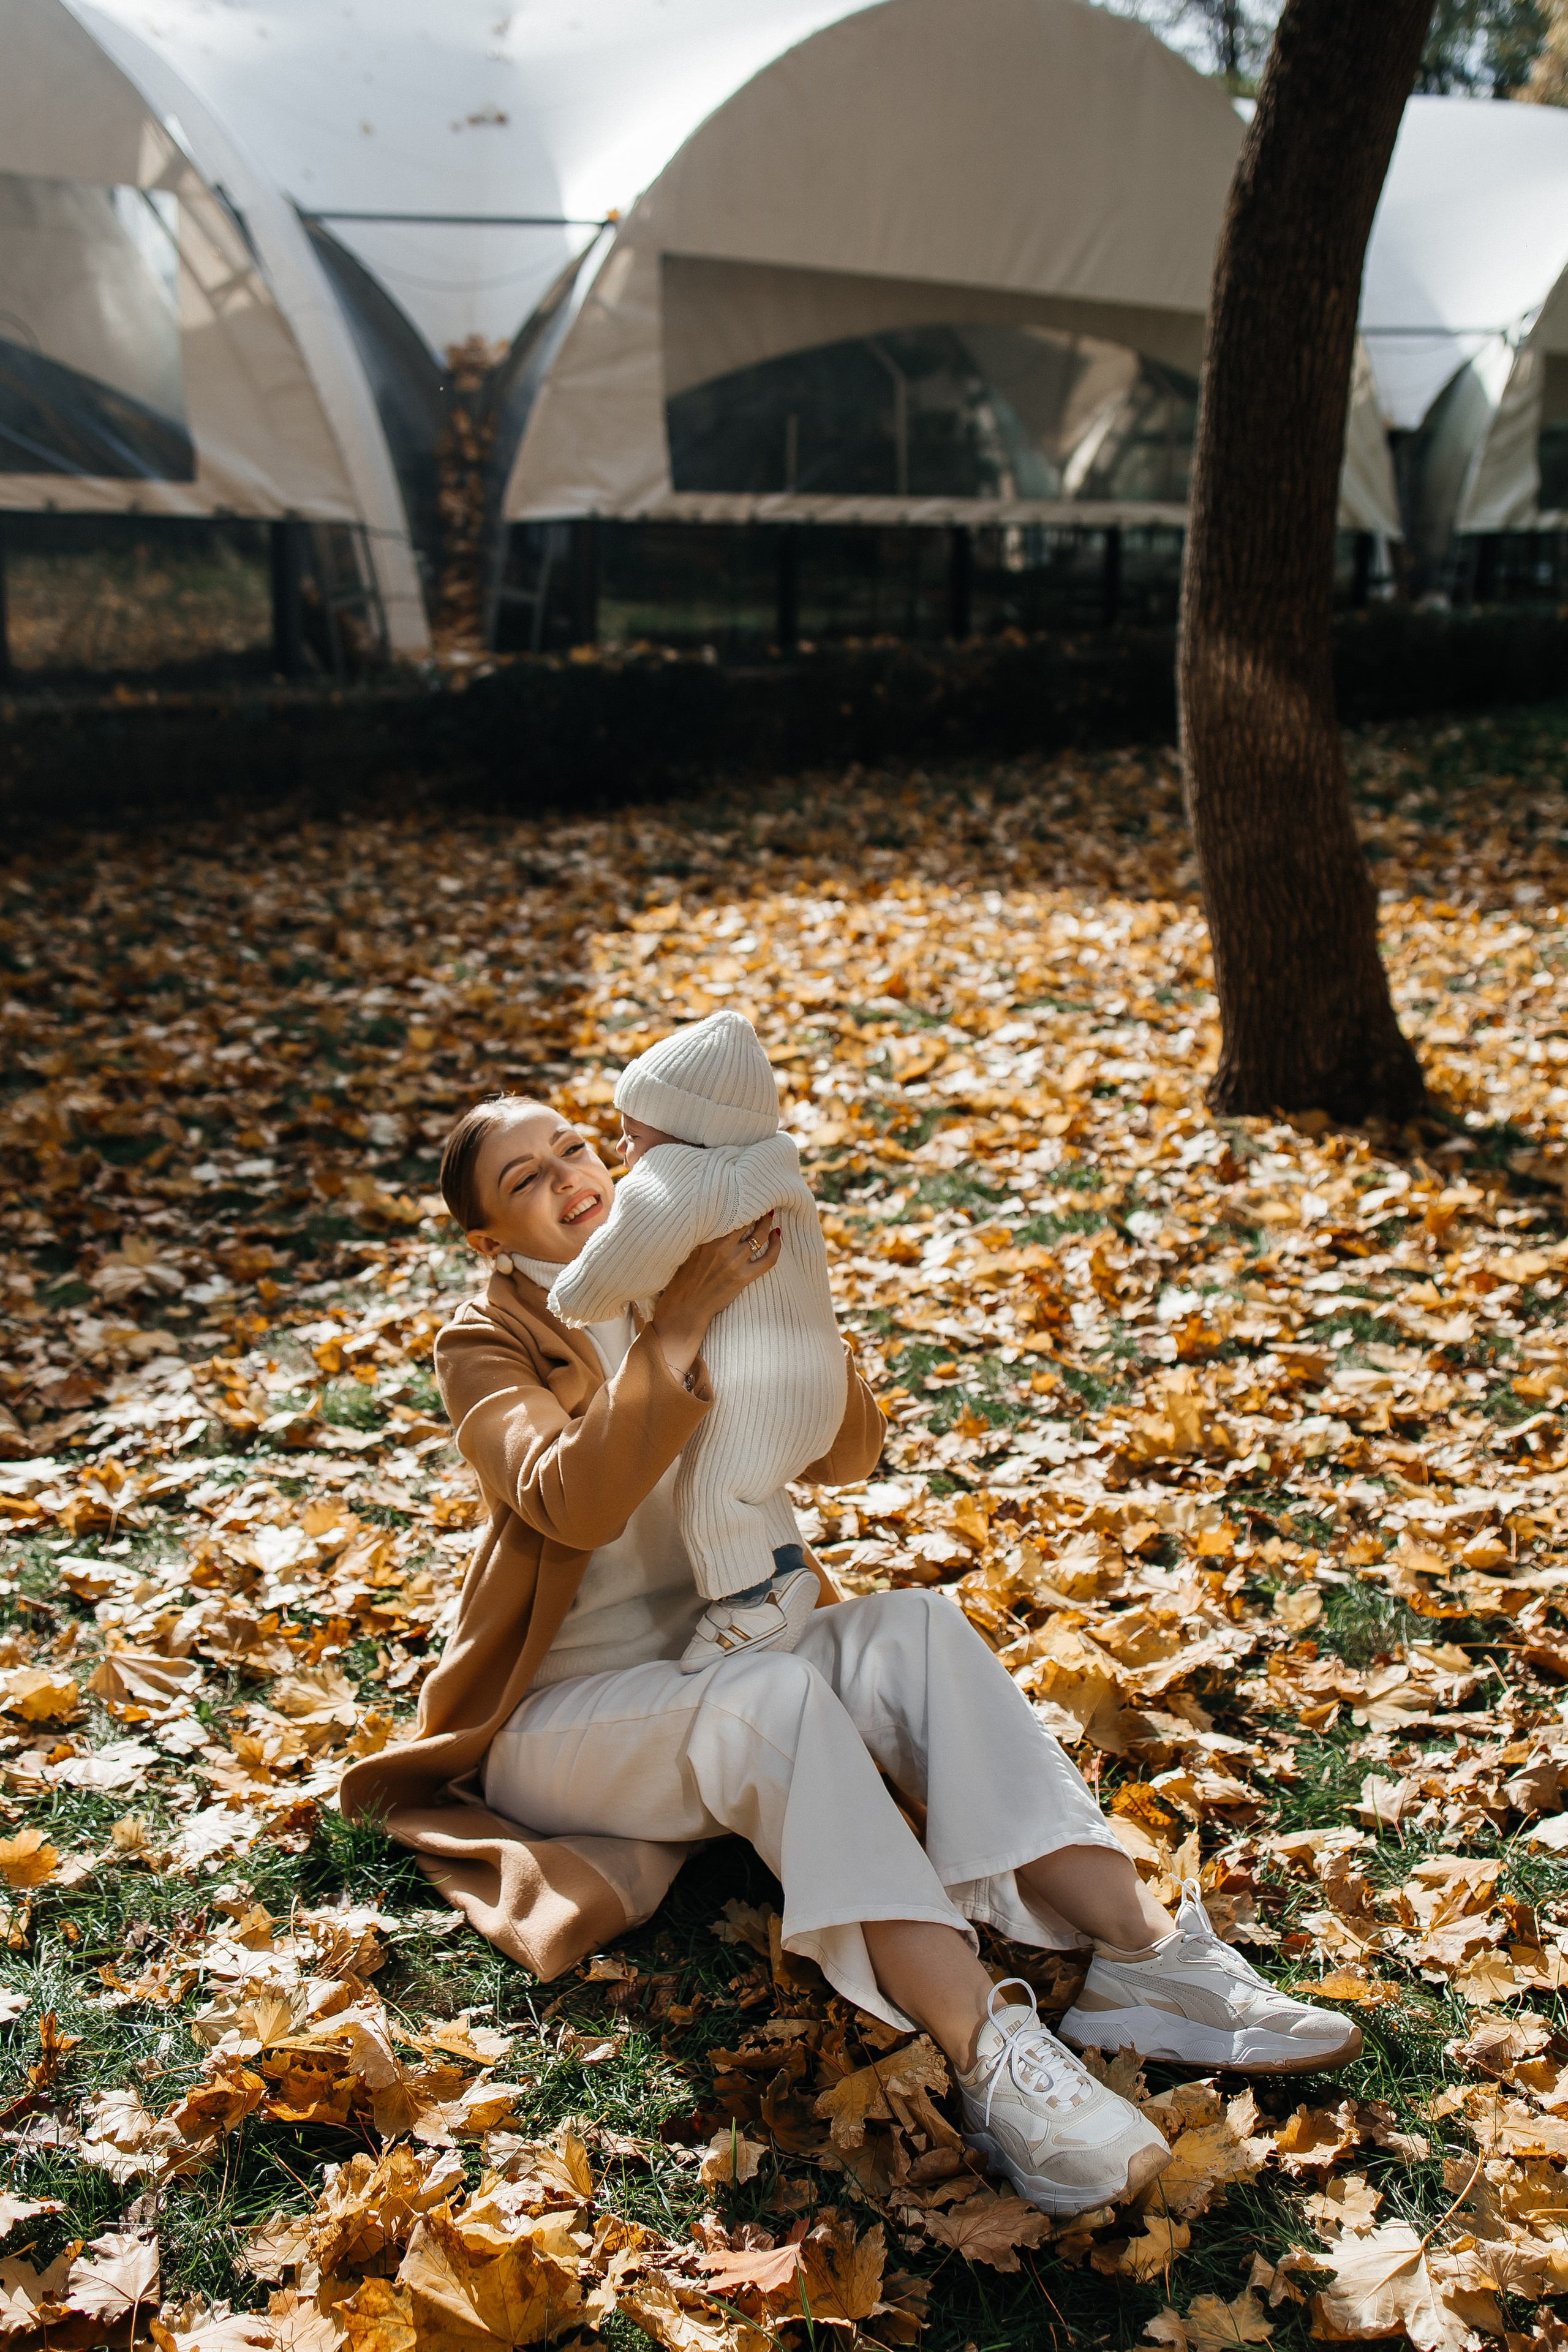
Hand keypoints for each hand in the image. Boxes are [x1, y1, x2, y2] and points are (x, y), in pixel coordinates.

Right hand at [651, 1217, 780, 1381]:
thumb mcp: (686, 1250)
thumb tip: (714, 1218)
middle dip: (756, 1209)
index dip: (739, 1203)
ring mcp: (734, 1262)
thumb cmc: (681, 1279)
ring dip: (767, 1223)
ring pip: (759, 1236)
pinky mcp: (743, 1278)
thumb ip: (702, 1235)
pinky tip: (778, 1236)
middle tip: (761, 1202)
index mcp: (706, 1238)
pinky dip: (777, 1246)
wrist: (684, 1308)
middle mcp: (721, 1247)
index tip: (743, 1196)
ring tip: (769, 1215)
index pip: (728, 1212)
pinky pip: (768, 1259)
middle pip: (747, 1220)